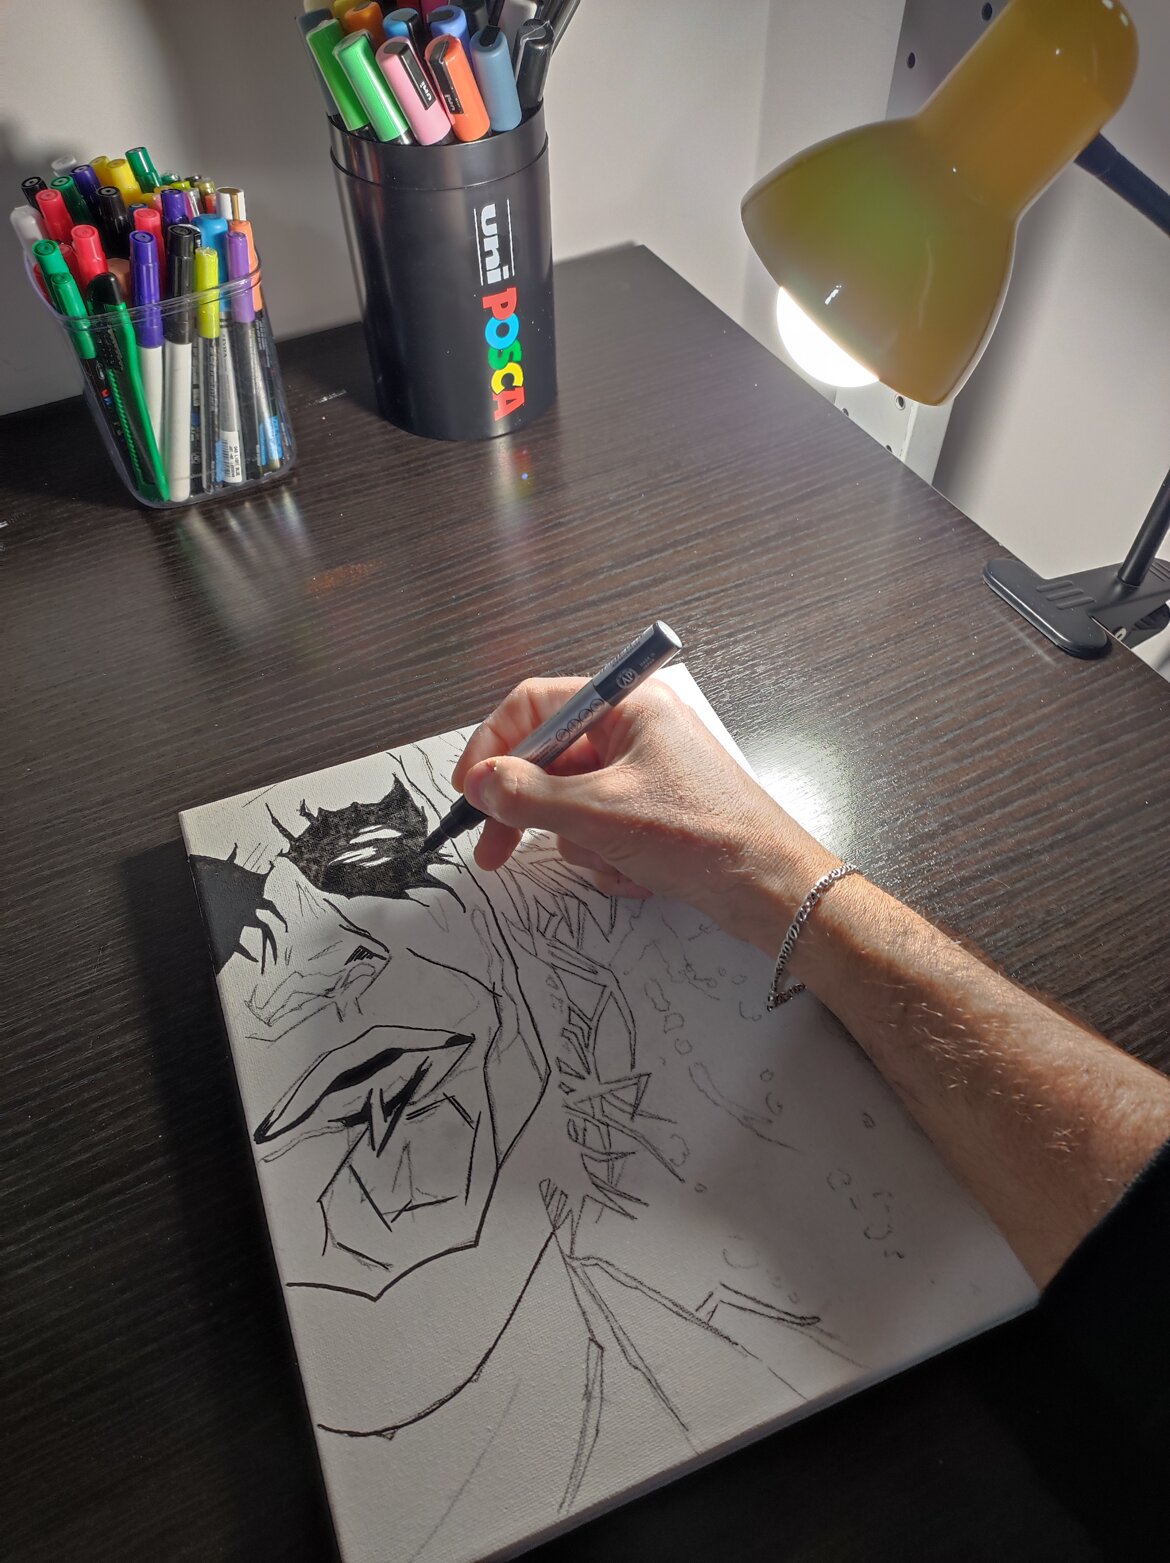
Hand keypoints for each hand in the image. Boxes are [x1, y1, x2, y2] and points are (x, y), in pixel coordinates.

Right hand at [451, 677, 839, 952]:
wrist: (770, 888)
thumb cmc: (705, 835)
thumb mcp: (601, 814)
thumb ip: (529, 797)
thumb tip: (480, 783)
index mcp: (629, 706)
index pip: (534, 706)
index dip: (494, 747)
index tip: (471, 792)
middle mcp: (635, 731)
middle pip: (548, 761)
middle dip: (529, 811)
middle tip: (493, 851)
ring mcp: (643, 775)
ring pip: (570, 805)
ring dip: (583, 843)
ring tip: (618, 861)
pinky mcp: (651, 815)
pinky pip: (599, 832)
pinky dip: (608, 859)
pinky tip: (639, 875)